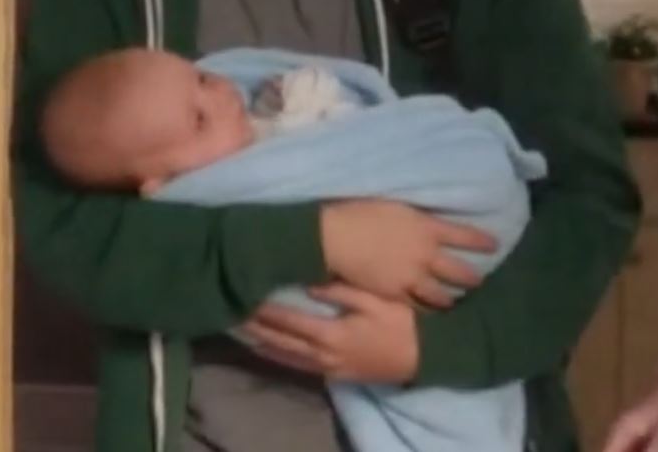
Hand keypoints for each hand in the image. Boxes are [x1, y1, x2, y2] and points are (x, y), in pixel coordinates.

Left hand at [244, 283, 418, 382]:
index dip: (265, 310)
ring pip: (285, 357)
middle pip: (280, 342)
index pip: (288, 322)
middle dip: (256, 327)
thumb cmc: (401, 322)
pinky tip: (268, 349)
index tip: (246, 295)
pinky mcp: (335, 375)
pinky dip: (278, 357)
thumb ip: (341, 290)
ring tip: (240, 328)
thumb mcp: (375, 298)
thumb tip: (309, 282)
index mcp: (331, 334)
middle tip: (233, 310)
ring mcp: (328, 368)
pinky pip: (297, 367)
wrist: (424, 356)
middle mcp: (323, 355)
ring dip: (262, 344)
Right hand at [320, 199, 495, 307]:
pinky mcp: (395, 295)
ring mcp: (412, 278)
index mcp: (427, 228)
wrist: (337, 237)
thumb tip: (429, 223)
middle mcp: (426, 254)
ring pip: (441, 295)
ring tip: (455, 302)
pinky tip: (428, 313)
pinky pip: (417, 307)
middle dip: (472, 278)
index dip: (481, 241)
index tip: (495, 245)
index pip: (464, 235)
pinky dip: (425, 310)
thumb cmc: (362, 213)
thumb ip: (417, 219)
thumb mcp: (397, 207)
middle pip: (458, 271)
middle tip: (479, 282)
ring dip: (451, 299)